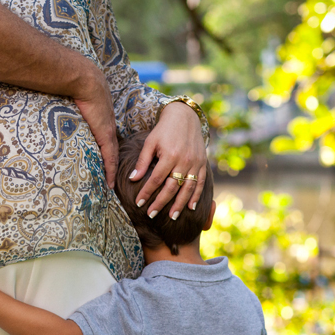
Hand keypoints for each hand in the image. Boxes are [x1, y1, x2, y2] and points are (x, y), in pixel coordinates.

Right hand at [72, 68, 118, 187]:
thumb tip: (59, 109)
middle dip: (112, 166)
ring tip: (110, 186)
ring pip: (113, 157)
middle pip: (112, 151)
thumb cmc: (77, 86)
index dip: (108, 154)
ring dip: (112, 172)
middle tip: (111, 181)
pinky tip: (110, 184)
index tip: (107, 165)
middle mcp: (108, 127)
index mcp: (103, 120)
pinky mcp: (105, 136)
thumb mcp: (77, 100)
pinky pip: (110, 158)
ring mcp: (108, 132)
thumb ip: (73, 108)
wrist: (85, 80)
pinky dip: (110, 172)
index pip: (108, 141)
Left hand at [129, 102, 207, 218]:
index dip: (147, 193)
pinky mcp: (202, 163)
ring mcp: (195, 163)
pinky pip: (200, 183)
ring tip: (172, 217)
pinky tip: (191, 208)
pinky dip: (196, 196)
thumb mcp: (150, 143)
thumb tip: (132, 179)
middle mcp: (184, 160)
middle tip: (151, 215)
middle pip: (171, 187)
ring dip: (180, 204)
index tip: (139, 204)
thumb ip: (142, 161)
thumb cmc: (164, 131)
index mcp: (169, 155)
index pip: (156, 179)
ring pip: (187, 188)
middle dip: (161, 202)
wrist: (185, 117)